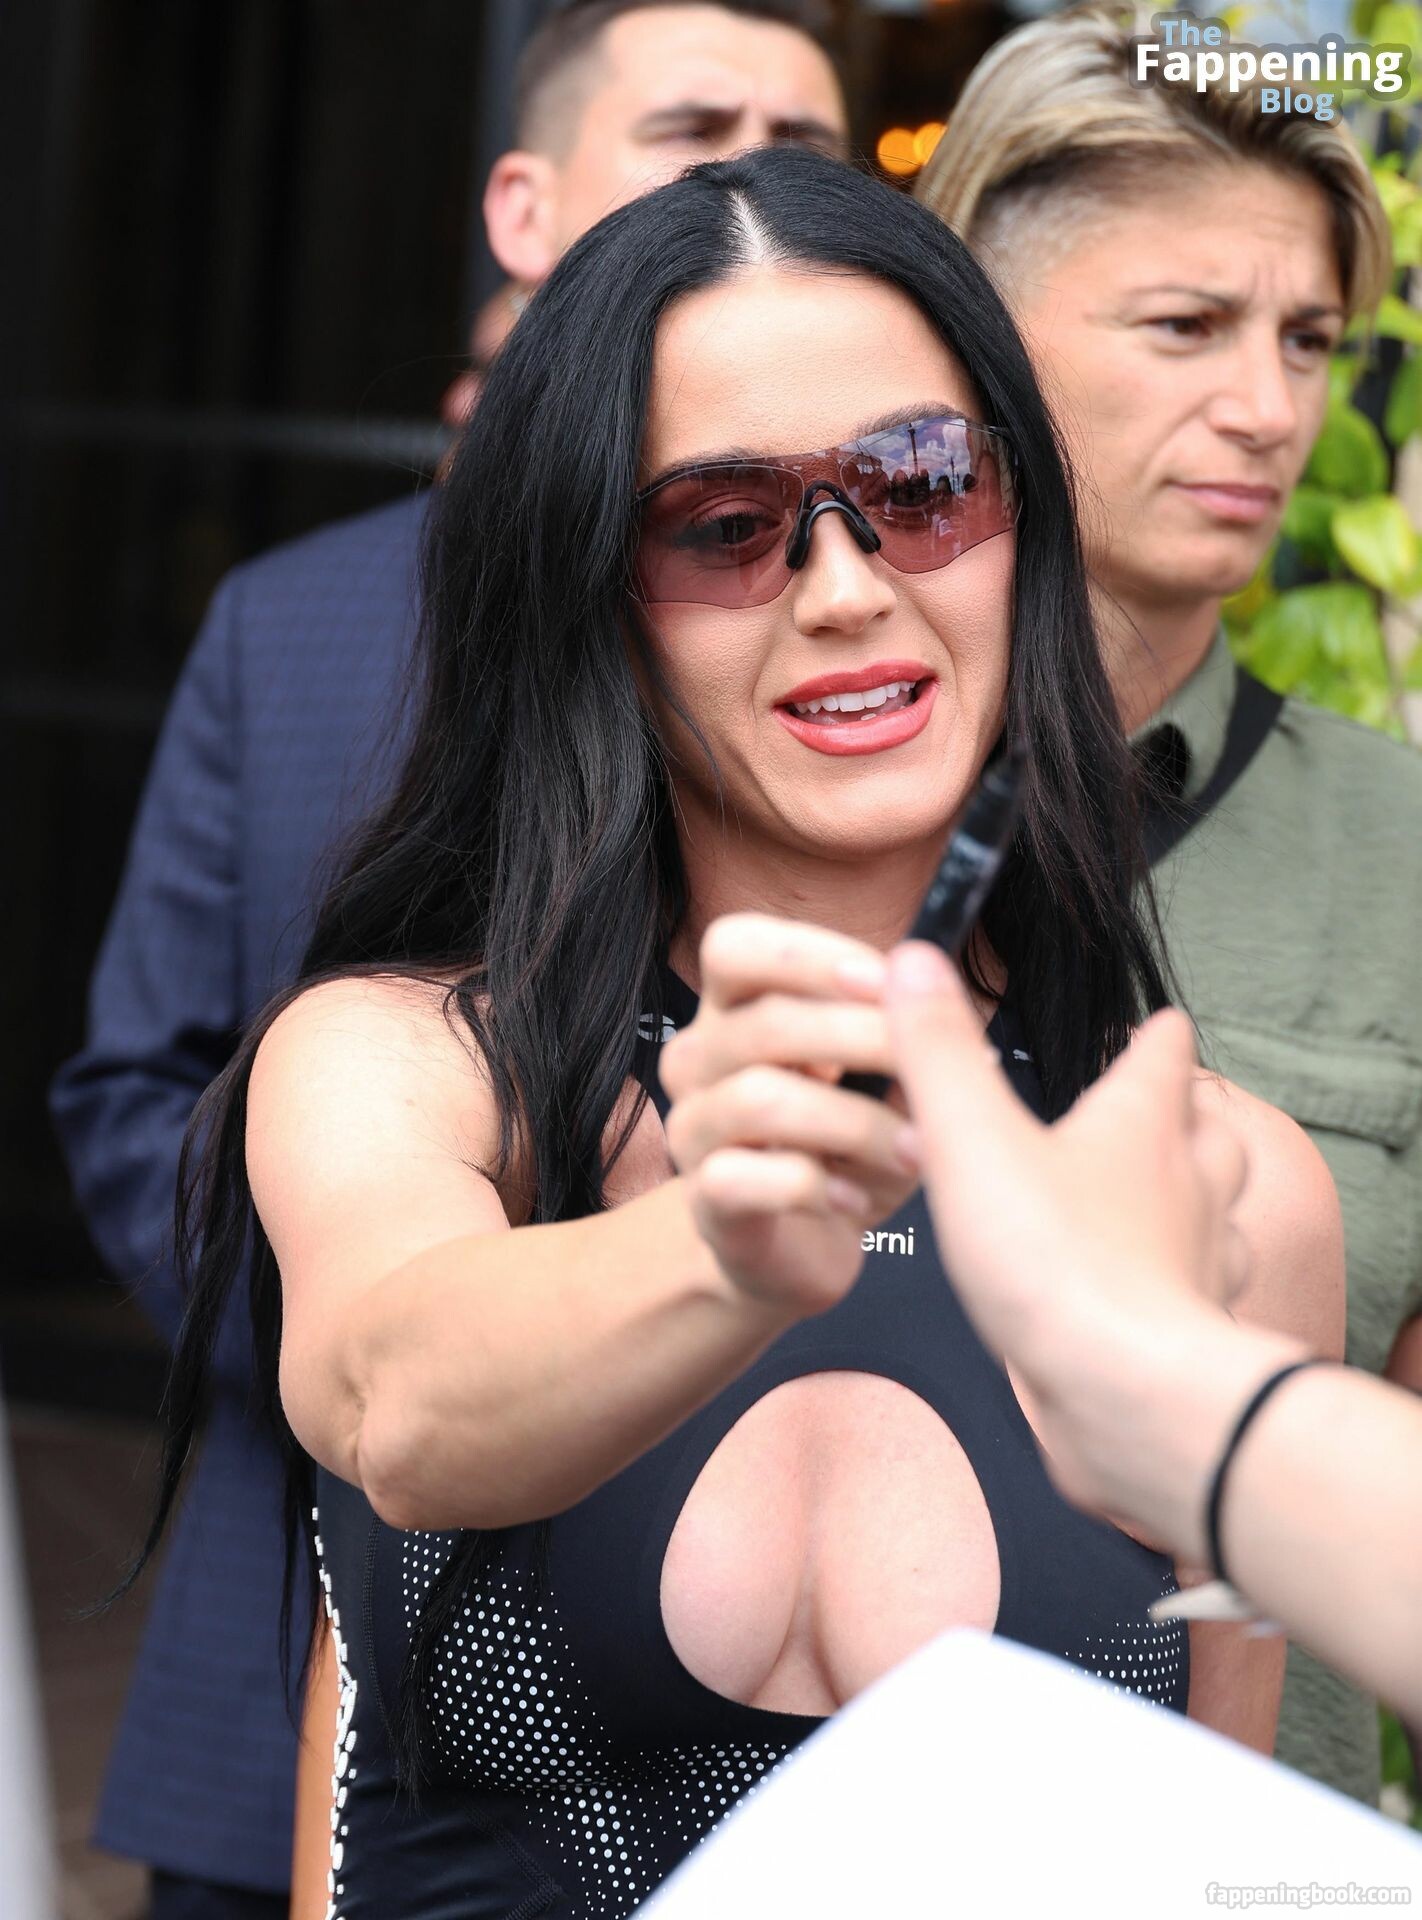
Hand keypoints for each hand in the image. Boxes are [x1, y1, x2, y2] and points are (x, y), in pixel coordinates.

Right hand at [659, 913, 920, 1316]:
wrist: (805, 1253)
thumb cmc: (850, 1151)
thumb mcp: (890, 1079)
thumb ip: (903, 1025)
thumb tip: (929, 969)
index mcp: (738, 1011)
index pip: (735, 948)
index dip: (811, 956)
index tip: (887, 980)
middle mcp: (699, 1061)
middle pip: (765, 1022)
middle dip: (864, 1040)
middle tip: (932, 1074)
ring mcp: (693, 1132)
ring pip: (760, 1099)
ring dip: (858, 1124)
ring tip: (918, 1152)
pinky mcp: (705, 1203)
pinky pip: (744, 1178)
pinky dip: (816, 1189)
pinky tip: (857, 1199)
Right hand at [880, 940, 1255, 1518]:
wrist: (1126, 1392)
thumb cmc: (1056, 1262)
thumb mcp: (971, 1139)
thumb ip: (938, 1052)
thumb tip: (913, 959)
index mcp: (1140, 1124)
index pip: (1162, 1055)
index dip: (1156, 1035)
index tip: (1155, 1023)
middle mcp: (1186, 1183)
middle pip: (1208, 1129)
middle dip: (1186, 1112)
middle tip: (1164, 1106)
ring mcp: (1197, 1258)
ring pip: (1220, 1209)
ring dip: (1199, 1194)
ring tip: (1167, 1194)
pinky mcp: (1191, 1327)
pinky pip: (1203, 1288)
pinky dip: (1185, 1276)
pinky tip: (1152, 1286)